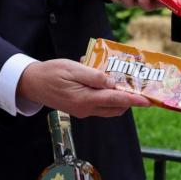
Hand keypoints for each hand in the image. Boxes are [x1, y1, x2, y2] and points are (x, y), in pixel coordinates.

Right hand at [17, 59, 150, 116]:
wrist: (32, 83)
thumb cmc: (51, 73)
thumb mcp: (72, 69)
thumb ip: (94, 76)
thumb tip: (112, 82)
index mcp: (85, 99)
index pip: (116, 99)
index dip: (134, 99)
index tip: (148, 100)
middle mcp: (86, 109)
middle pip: (116, 107)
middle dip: (130, 99)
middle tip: (139, 87)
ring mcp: (83, 111)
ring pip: (109, 108)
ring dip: (119, 97)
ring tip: (124, 82)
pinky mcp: (80, 108)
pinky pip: (100, 104)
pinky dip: (107, 96)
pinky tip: (105, 81)